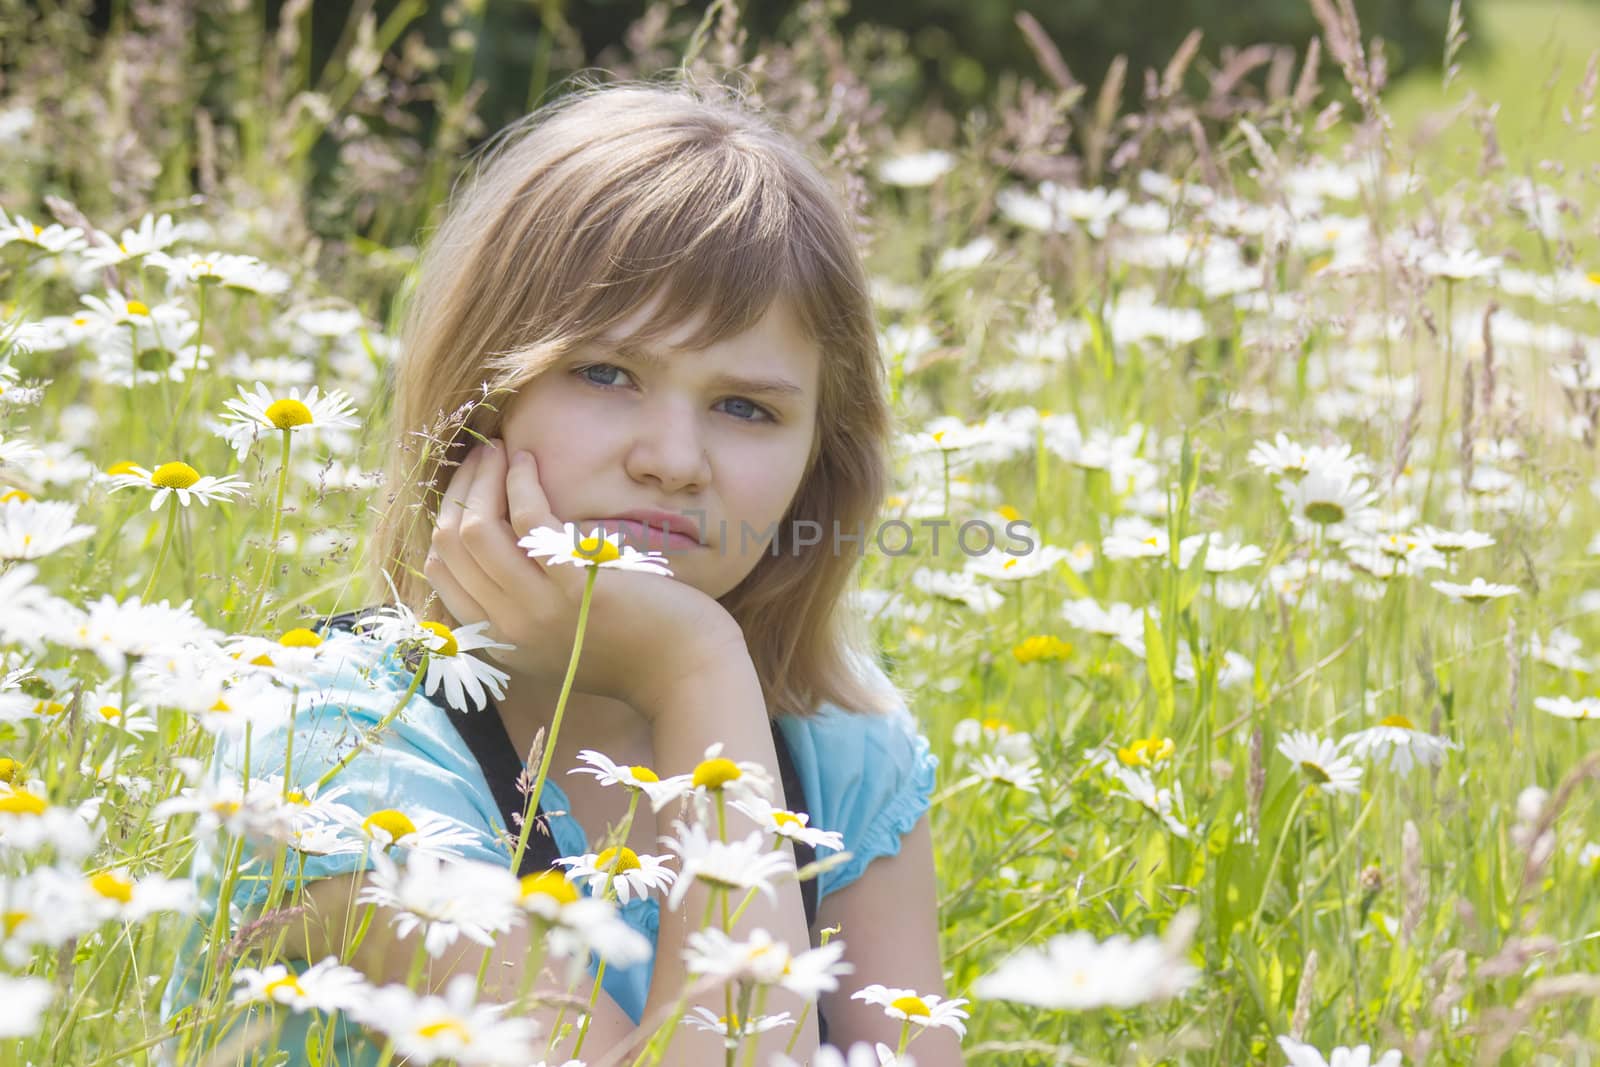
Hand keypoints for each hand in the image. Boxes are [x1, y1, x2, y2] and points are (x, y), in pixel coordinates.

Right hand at [424, 439, 748, 714]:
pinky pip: (529, 520)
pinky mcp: (576, 587)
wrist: (685, 673)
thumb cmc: (632, 645)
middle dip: (460, 489)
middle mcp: (507, 630)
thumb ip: (524, 603)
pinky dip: (519, 482)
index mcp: (498, 641)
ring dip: (483, 478)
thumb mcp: (560, 634)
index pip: (441, 569)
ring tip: (498, 449)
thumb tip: (501, 543)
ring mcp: (538, 611)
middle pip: (451, 544)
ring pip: (477, 529)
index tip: (469, 486)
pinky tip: (528, 461)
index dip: (447, 517)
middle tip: (480, 455)